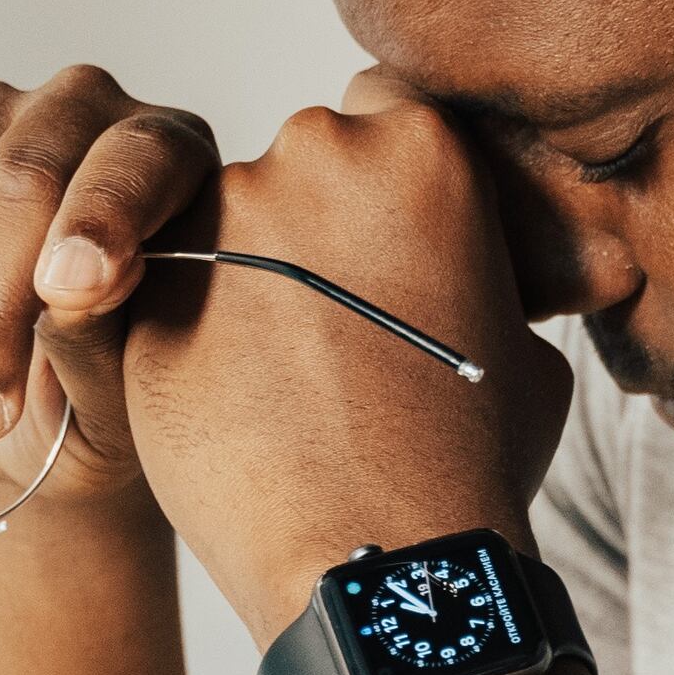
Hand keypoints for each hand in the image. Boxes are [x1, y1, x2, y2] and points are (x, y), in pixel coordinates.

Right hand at [0, 67, 223, 515]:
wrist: (32, 420)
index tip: (69, 291)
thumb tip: (73, 295)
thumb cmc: (108, 393)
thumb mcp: (126, 390)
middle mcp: (70, 111)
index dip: (99, 218)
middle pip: (15, 181)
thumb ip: (107, 338)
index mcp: (165, 151)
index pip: (135, 162)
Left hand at [120, 81, 574, 633]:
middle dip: (313, 227)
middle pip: (302, 163)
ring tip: (284, 378)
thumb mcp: (525, 348)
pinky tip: (230, 400)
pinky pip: (163, 291)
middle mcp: (315, 153)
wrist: (377, 559)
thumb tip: (481, 282)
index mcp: (422, 147)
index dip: (385, 184)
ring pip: (226, 226)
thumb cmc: (471, 465)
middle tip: (337, 320)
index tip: (385, 237)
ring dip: (245, 281)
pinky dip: (189, 334)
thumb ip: (487, 278)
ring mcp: (222, 219)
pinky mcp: (148, 289)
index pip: (385, 114)